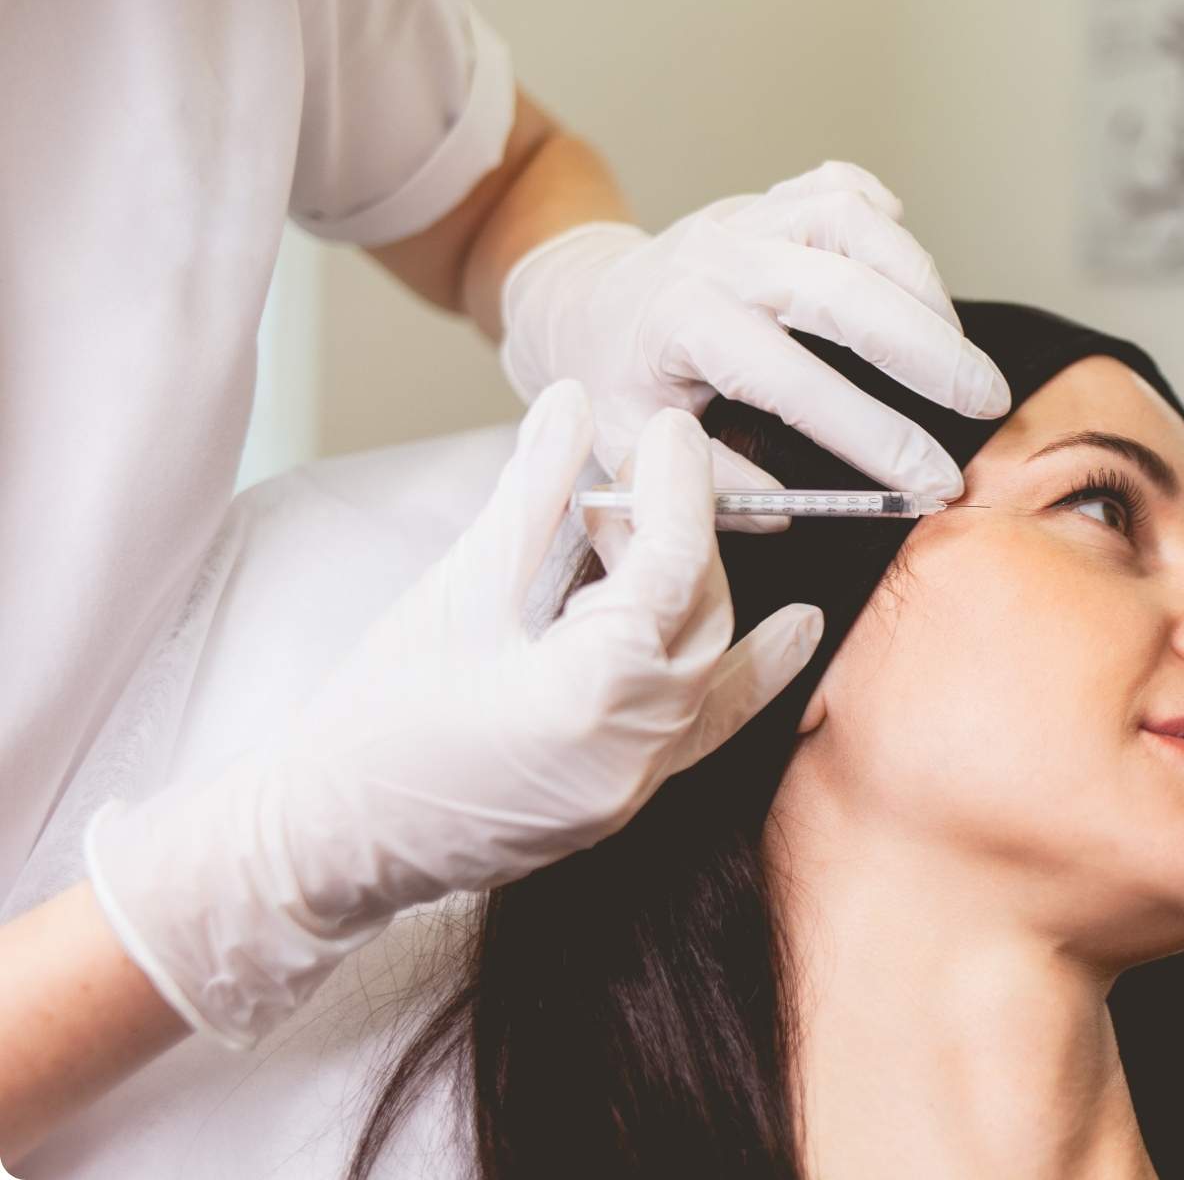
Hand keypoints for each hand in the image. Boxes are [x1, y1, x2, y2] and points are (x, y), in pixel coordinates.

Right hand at [84, 383, 822, 1047]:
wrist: (324, 844)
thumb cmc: (373, 723)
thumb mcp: (456, 592)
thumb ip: (531, 495)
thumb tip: (571, 404)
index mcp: (589, 694)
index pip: (673, 566)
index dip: (678, 486)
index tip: (674, 430)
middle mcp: (634, 750)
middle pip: (700, 614)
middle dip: (681, 536)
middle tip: (635, 479)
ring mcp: (634, 787)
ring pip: (707, 666)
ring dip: (694, 592)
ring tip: (648, 533)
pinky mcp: (623, 803)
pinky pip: (708, 727)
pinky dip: (747, 673)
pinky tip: (794, 628)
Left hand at [497, 161, 1009, 499]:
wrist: (582, 304)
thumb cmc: (614, 387)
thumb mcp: (631, 454)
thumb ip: (706, 487)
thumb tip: (788, 507)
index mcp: (680, 324)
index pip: (793, 381)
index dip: (872, 435)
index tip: (932, 481)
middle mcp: (718, 258)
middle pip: (842, 288)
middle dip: (929, 352)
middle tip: (988, 404)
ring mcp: (748, 218)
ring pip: (852, 221)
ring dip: (920, 283)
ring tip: (958, 352)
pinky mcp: (771, 200)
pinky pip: (841, 187)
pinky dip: (887, 223)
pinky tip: (913, 277)